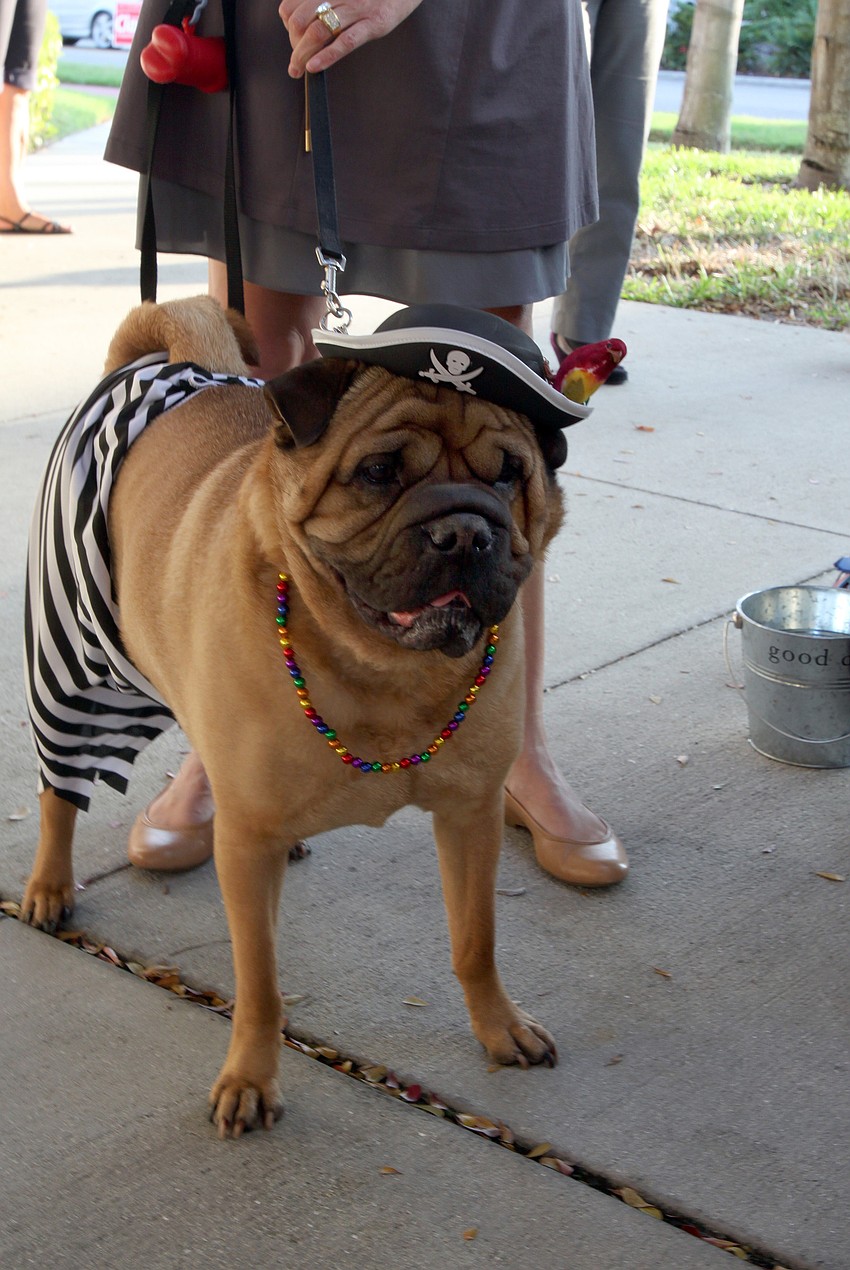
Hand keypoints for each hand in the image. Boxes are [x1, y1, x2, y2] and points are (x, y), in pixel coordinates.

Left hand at [279, 0, 422, 77]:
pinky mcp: (373, 24)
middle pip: (301, 21)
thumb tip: (304, 28)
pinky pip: (345, 42)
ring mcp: (356, 9)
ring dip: (302, 55)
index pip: (292, 7)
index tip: (294, 42)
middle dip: (293, 46)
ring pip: (318, 32)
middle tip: (294, 64)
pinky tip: (314, 67)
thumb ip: (325, 4)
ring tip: (297, 70)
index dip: (288, 28)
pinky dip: (326, 57)